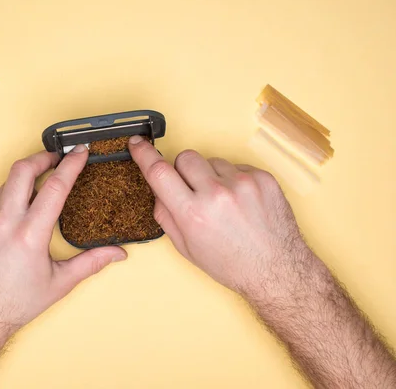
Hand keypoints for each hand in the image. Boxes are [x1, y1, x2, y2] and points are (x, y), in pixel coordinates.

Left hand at [0, 145, 126, 329]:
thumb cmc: (13, 303)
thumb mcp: (59, 284)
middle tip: (58, 156)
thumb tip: (116, 253)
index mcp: (29, 234)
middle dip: (42, 157)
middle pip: (22, 170)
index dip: (71, 165)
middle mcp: (4, 221)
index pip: (54, 187)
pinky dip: (14, 190)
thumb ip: (91, 263)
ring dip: (27, 173)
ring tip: (43, 176)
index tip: (80, 152)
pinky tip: (25, 201)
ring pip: (8, 182)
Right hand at [127, 135, 308, 294]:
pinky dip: (234, 180)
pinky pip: (236, 166)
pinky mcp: (262, 178)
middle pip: (185, 157)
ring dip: (212, 176)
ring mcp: (242, 183)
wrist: (276, 270)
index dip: (143, 154)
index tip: (137, 143)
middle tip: (194, 191)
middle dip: (184, 171)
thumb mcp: (186, 247)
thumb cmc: (231, 263)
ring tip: (224, 203)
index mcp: (193, 214)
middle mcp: (216, 195)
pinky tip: (242, 202)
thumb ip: (166, 215)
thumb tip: (158, 189)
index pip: (159, 172)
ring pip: (212, 161)